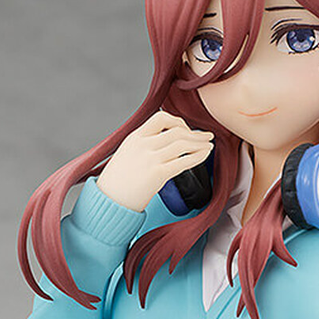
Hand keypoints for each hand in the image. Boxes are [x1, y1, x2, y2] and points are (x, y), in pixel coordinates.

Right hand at [96, 110, 213, 211]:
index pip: (161, 117)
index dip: (178, 121)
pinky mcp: (157, 174)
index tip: (186, 129)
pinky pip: (183, 161)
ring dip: (200, 143)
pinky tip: (205, 155)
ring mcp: (150, 159)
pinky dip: (198, 157)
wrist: (109, 201)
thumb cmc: (118, 183)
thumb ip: (144, 145)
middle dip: (195, 133)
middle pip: (176, 130)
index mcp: (135, 137)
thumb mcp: (127, 154)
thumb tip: (165, 144)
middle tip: (206, 136)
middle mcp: (143, 145)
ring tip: (209, 146)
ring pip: (182, 144)